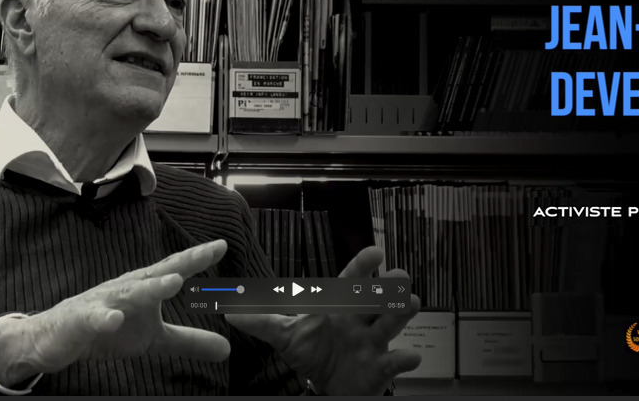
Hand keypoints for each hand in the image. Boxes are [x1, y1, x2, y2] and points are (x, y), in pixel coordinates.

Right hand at [0, 239, 231, 386]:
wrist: (55, 337)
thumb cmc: (109, 329)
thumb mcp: (154, 339)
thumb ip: (188, 340)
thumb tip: (227, 348)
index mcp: (144, 288)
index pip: (174, 269)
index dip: (197, 258)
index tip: (222, 245)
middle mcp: (126, 288)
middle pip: (156, 273)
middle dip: (182, 263)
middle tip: (206, 253)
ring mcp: (102, 301)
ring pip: (129, 292)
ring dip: (151, 287)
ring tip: (174, 282)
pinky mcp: (80, 320)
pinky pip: (93, 318)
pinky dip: (103, 318)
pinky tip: (114, 318)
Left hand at [226, 246, 420, 394]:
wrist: (325, 384)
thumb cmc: (312, 350)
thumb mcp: (285, 335)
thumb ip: (261, 320)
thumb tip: (228, 309)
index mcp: (339, 306)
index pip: (351, 281)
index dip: (363, 267)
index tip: (375, 252)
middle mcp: (360, 320)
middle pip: (377, 299)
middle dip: (388, 288)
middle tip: (398, 276)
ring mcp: (373, 343)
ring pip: (391, 324)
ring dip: (401, 314)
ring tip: (410, 302)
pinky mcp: (380, 368)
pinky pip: (395, 362)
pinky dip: (403, 360)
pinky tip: (408, 357)